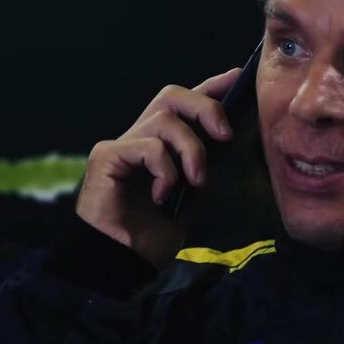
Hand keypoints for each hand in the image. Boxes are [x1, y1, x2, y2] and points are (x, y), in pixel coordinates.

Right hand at [75, 67, 239, 268]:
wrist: (122, 265)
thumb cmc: (151, 238)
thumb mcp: (192, 201)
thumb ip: (203, 169)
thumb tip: (226, 142)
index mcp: (160, 146)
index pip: (185, 105)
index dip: (210, 87)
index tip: (237, 77)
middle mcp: (139, 138)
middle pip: (172, 96)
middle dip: (205, 107)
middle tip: (225, 135)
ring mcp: (121, 145)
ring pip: (164, 120)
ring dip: (190, 149)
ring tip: (196, 181)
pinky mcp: (106, 156)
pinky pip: (148, 146)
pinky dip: (165, 170)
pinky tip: (162, 195)